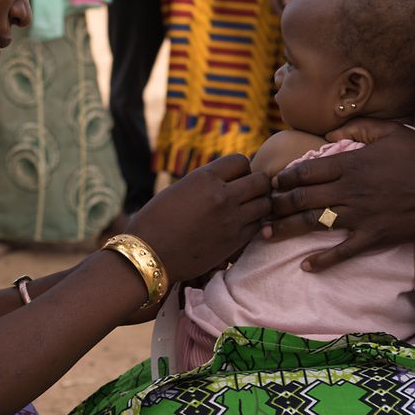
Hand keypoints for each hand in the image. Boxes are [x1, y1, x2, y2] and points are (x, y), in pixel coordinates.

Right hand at [126, 154, 270, 284]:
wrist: (149, 254)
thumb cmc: (157, 219)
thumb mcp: (180, 189)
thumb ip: (206, 182)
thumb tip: (228, 180)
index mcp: (205, 178)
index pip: (241, 161)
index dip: (240, 169)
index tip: (233, 178)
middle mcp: (222, 196)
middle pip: (261, 181)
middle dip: (256, 184)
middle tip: (246, 193)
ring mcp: (231, 220)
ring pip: (265, 204)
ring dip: (258, 204)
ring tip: (245, 210)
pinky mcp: (235, 241)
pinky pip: (258, 226)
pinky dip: (254, 223)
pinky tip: (241, 226)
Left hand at [266, 119, 414, 271]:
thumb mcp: (392, 131)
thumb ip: (358, 128)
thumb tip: (329, 135)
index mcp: (351, 164)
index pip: (305, 171)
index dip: (284, 178)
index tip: (272, 183)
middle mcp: (349, 190)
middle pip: (302, 198)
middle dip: (276, 204)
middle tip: (260, 209)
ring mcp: (359, 216)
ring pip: (314, 222)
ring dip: (287, 229)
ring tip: (267, 235)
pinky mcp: (373, 237)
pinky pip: (343, 251)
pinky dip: (324, 260)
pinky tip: (307, 266)